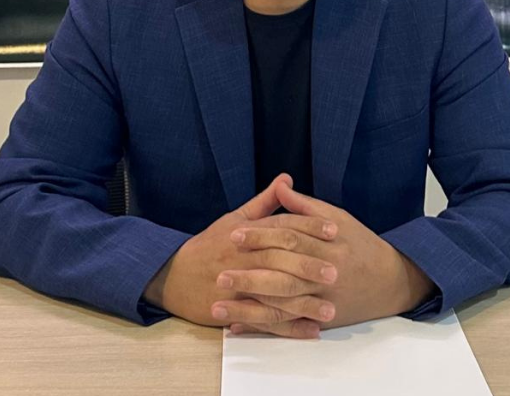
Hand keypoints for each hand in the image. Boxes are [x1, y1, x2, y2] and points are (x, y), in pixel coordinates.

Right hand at [142, 174, 339, 337]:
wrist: (173, 276)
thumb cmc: (208, 246)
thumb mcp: (234, 219)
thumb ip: (264, 202)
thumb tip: (286, 179)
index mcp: (246, 234)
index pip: (281, 228)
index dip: (309, 228)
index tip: (335, 231)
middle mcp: (242, 259)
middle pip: (278, 261)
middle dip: (308, 267)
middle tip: (336, 272)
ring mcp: (237, 287)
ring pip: (274, 295)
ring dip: (303, 304)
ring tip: (331, 308)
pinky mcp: (233, 311)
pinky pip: (265, 321)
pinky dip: (289, 328)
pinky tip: (311, 330)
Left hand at [223, 179, 435, 333]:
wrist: (391, 281)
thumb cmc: (360, 245)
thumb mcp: (338, 218)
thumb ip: (305, 206)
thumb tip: (280, 185)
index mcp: (330, 244)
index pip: (290, 238)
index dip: (262, 235)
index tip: (234, 235)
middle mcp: (327, 274)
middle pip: (284, 274)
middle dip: (250, 276)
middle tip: (220, 274)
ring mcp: (324, 300)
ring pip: (283, 305)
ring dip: (248, 308)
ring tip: (218, 306)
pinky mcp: (322, 320)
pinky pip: (288, 325)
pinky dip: (261, 327)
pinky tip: (238, 326)